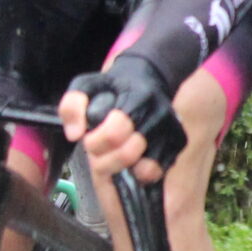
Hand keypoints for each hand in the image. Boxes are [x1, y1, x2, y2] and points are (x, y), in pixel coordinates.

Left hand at [64, 54, 183, 183]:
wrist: (148, 77)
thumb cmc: (113, 86)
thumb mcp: (86, 86)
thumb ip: (72, 106)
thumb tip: (76, 134)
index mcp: (137, 98)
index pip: (114, 133)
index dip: (95, 143)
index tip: (88, 140)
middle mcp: (158, 114)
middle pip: (129, 154)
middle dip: (105, 161)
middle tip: (98, 153)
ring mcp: (172, 130)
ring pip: (146, 169)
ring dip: (123, 170)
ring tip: (114, 157)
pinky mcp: (179, 143)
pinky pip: (158, 172)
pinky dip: (139, 173)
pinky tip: (130, 160)